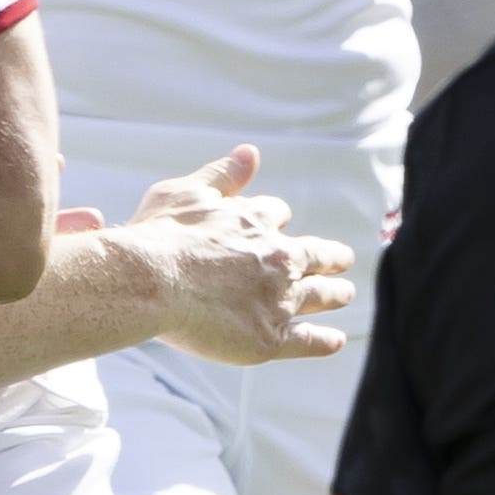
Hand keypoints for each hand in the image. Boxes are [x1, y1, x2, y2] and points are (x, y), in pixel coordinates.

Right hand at [121, 149, 352, 364]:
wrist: (149, 283)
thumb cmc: (160, 236)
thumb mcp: (186, 192)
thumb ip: (222, 175)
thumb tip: (250, 153)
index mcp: (256, 221)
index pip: (276, 215)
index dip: (272, 222)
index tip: (272, 227)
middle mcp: (277, 258)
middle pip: (316, 255)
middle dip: (329, 257)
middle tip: (341, 259)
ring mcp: (278, 300)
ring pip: (320, 295)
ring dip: (335, 293)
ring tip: (344, 293)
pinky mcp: (269, 338)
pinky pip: (308, 340)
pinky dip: (324, 340)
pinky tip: (335, 340)